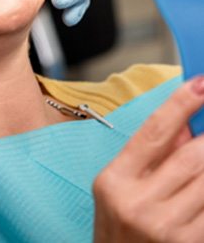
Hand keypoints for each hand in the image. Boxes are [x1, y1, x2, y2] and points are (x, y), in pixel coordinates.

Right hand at [93, 77, 203, 242]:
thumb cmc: (117, 226)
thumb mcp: (121, 185)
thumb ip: (151, 153)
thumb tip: (185, 123)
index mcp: (115, 179)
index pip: (154, 131)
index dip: (181, 103)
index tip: (201, 83)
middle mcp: (138, 202)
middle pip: (192, 155)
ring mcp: (165, 227)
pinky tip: (203, 183)